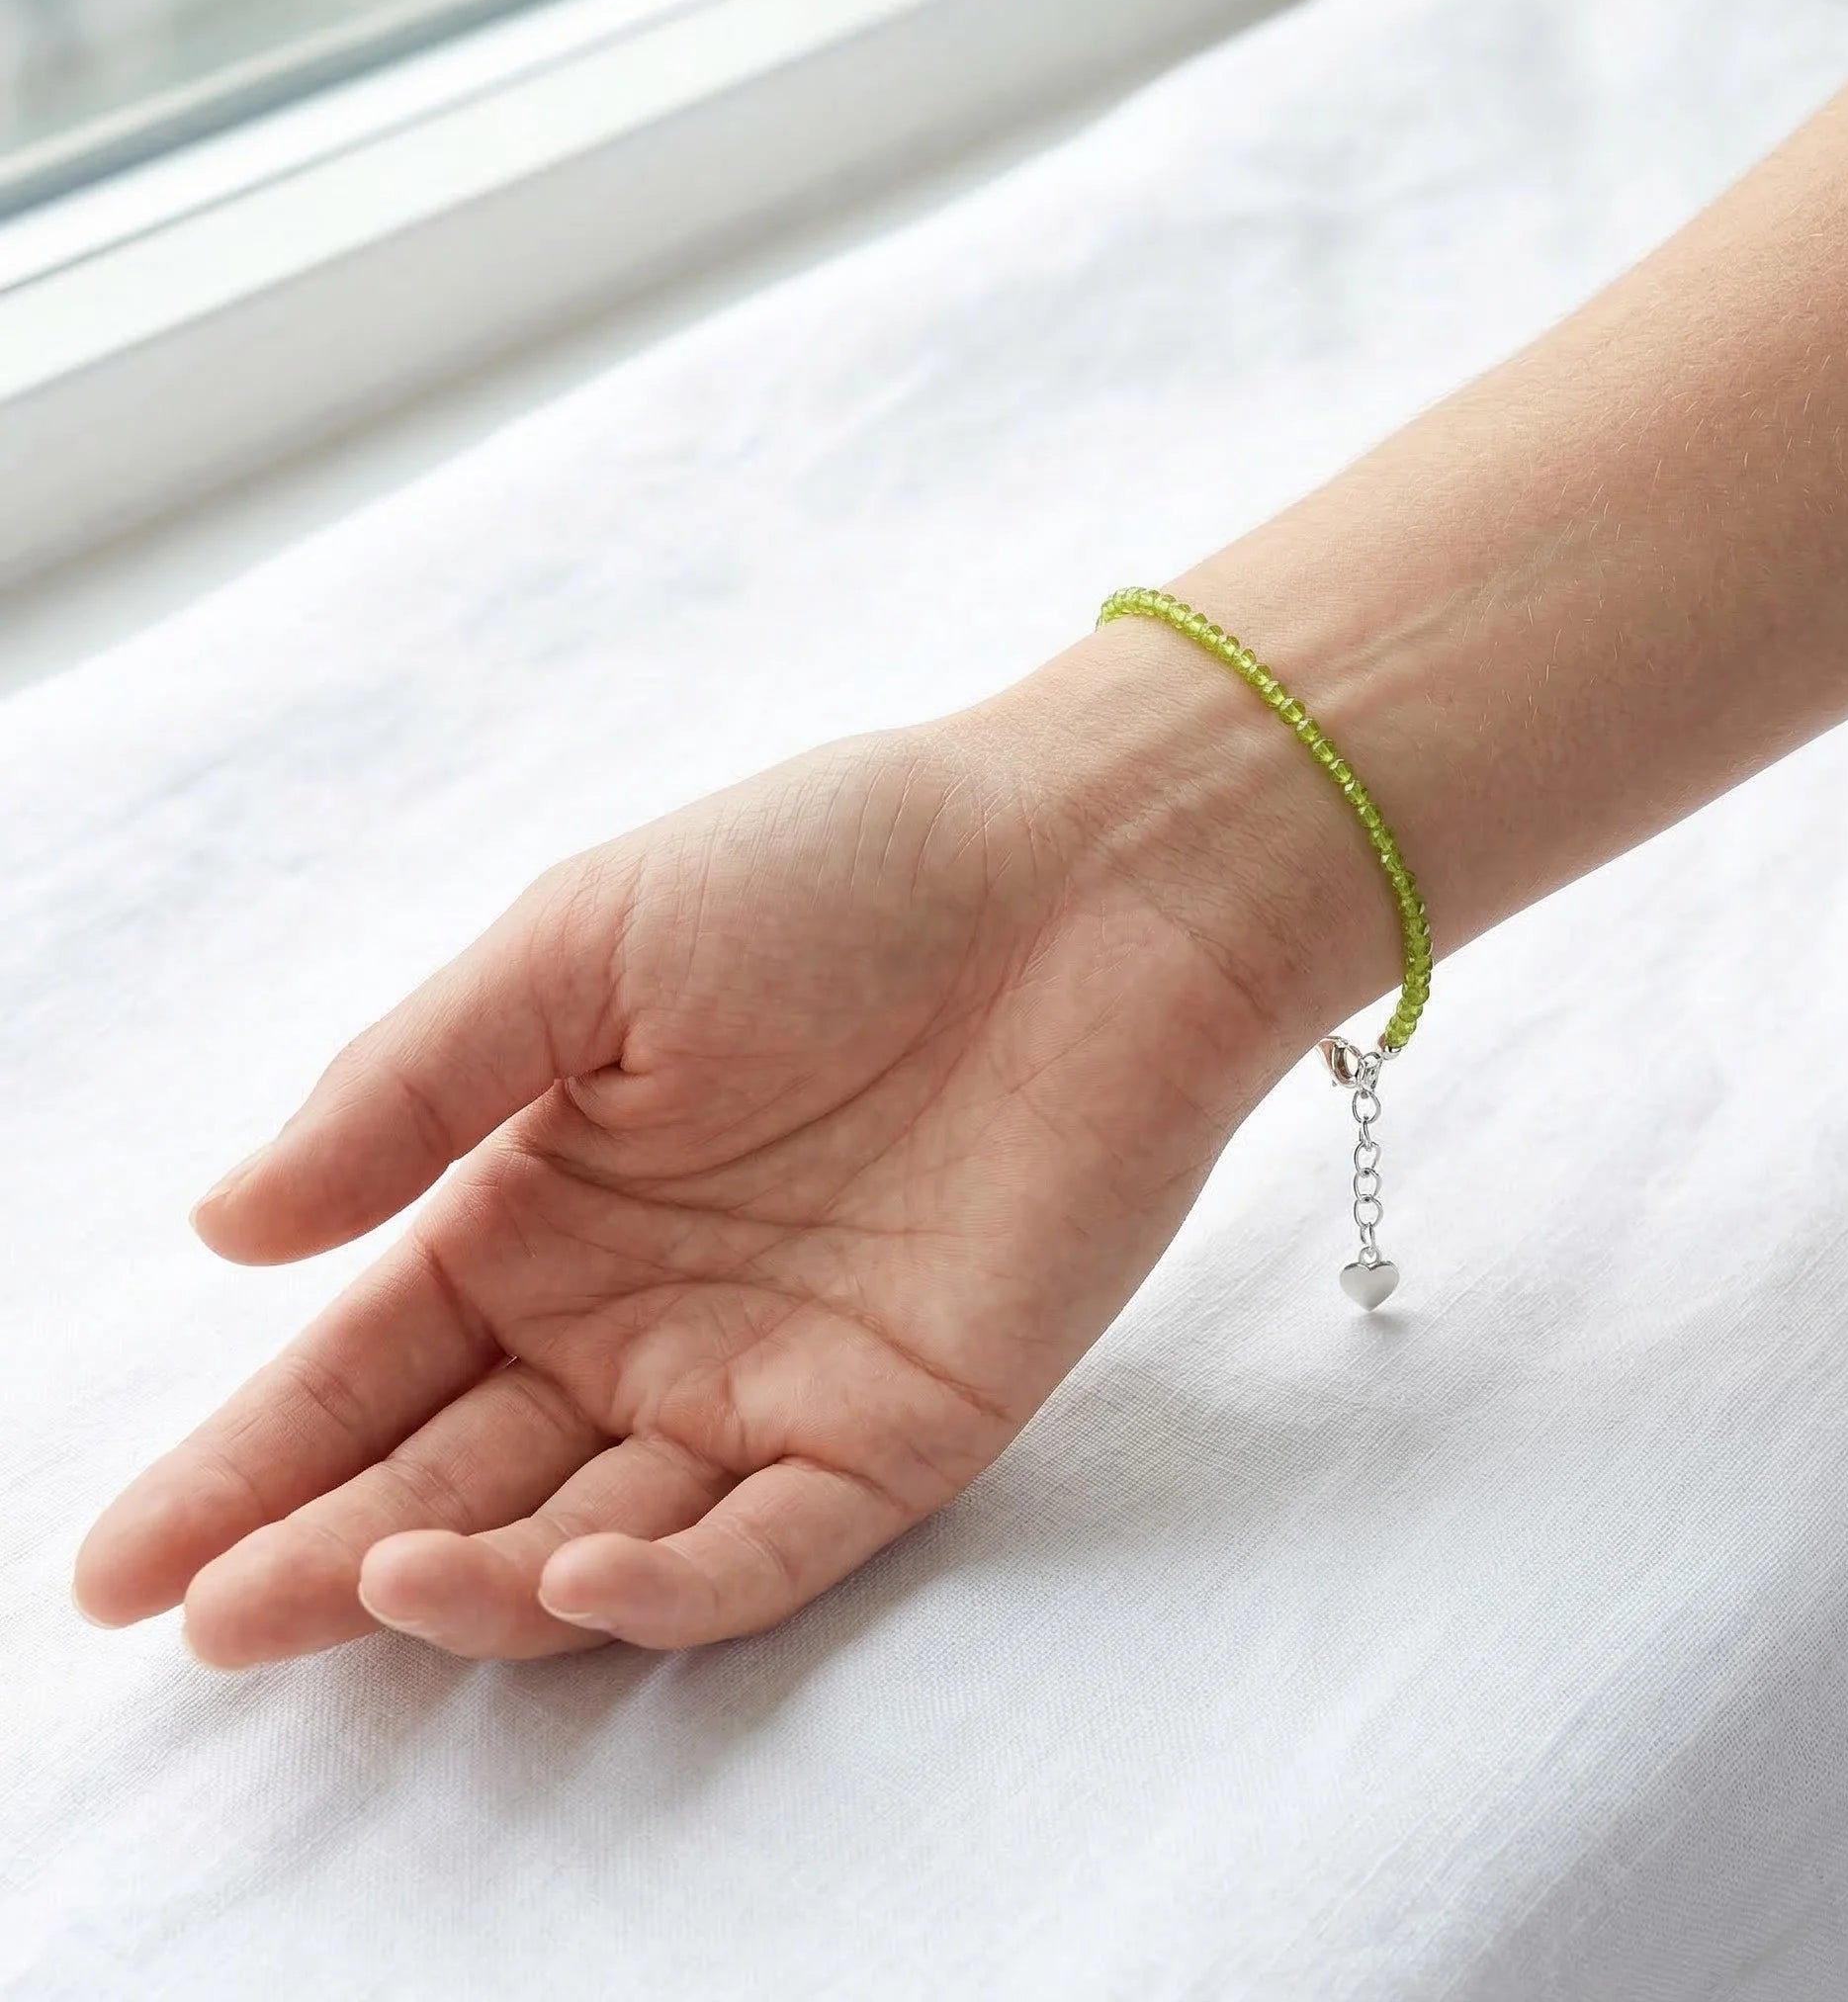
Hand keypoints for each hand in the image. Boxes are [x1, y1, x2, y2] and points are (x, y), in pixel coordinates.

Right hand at [74, 645, 1337, 1664]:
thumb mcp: (581, 948)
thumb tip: (224, 1229)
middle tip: (207, 1616)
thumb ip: (408, 1090)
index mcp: (546, 1201)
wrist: (1081, 879)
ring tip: (362, 1584)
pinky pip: (769, 1544)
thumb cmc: (833, 878)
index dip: (246, 1460)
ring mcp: (768, 1382)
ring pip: (592, 1535)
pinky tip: (570, 1566)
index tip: (119, 1561)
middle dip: (324, 1553)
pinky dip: (669, 1580)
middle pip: (457, 1472)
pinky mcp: (901, 1426)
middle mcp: (640, 1315)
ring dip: (473, 1582)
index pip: (367, 1361)